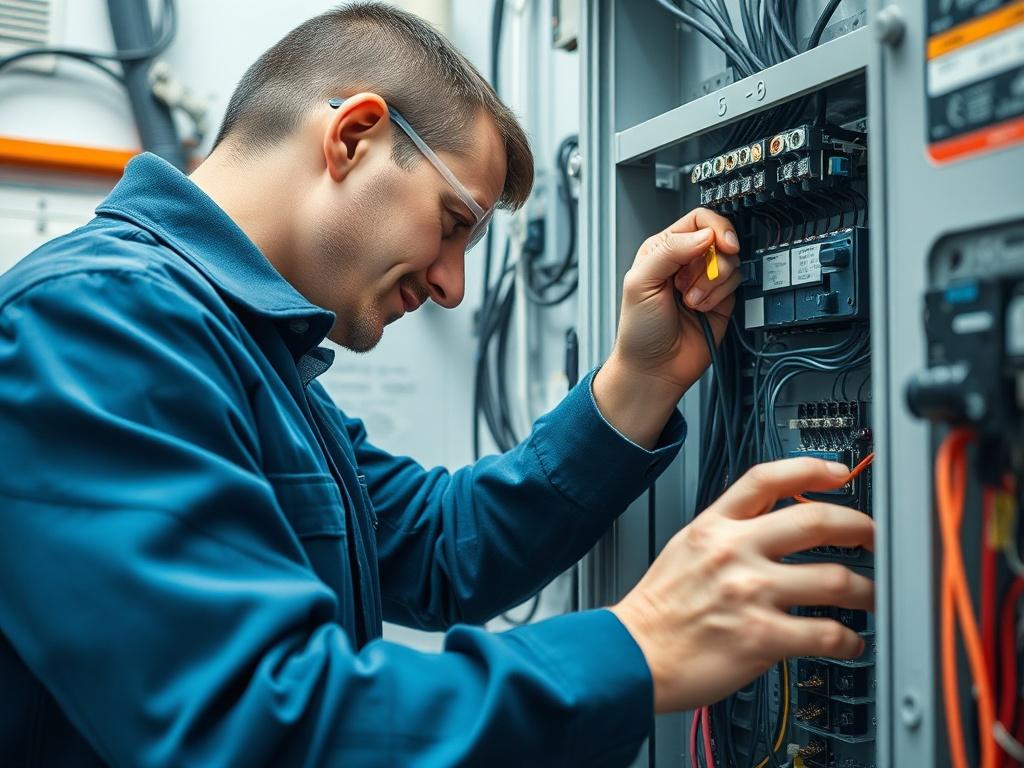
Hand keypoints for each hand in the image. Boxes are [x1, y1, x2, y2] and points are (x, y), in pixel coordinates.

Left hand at [610, 207, 741, 393]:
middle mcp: (686, 261)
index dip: (715, 228)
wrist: (655, 367)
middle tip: (689, 283)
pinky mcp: (721, 299)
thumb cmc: (639, 330)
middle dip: (711, 263)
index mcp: (663, 249)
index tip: (721, 244)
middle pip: (721, 239)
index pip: (699, 220)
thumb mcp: (641, 283)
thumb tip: (705, 234)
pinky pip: (736, 284)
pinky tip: (700, 309)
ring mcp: (705, 280)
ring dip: (712, 284)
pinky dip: (720, 297)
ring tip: (690, 301)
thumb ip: (669, 251)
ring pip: (731, 262)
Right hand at [610, 458, 874, 712]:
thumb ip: (728, 532)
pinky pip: (826, 634)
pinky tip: (849, 643)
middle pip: (816, 520)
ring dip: (866, 590)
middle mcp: (735, 553)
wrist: (631, 654)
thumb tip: (773, 525)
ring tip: (871, 597)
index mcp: (714, 527)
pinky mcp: (762, 637)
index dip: (811, 469)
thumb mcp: (686, 548)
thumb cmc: (657, 608)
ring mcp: (750, 594)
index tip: (839, 473)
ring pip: (835, 579)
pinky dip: (849, 641)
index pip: (767, 479)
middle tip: (874, 537)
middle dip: (860, 527)